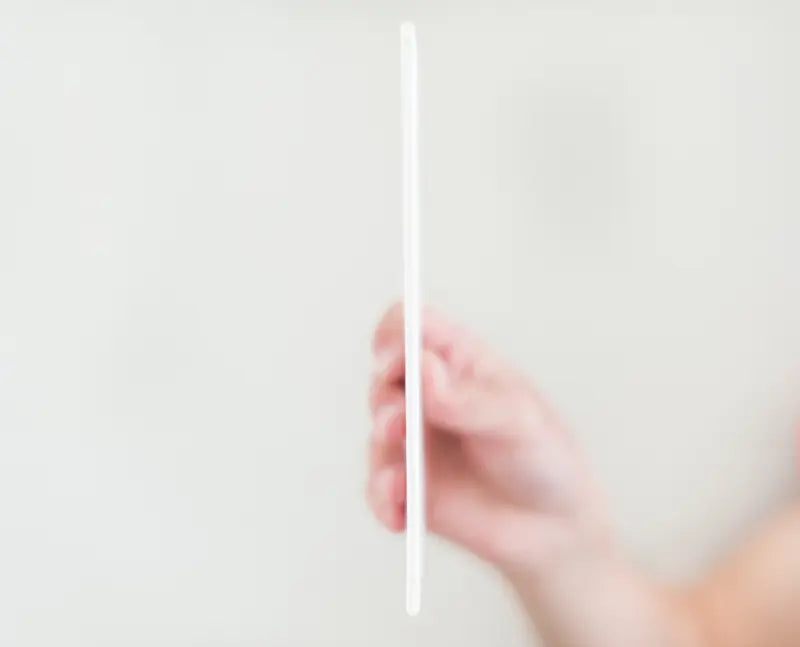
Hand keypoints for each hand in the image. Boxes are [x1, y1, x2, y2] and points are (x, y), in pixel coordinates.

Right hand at [366, 303, 611, 574]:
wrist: (555, 528)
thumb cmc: (546, 458)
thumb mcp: (518, 421)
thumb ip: (468, 398)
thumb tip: (423, 367)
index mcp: (458, 361)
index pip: (410, 325)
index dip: (394, 334)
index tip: (395, 360)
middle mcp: (429, 395)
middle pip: (384, 377)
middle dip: (384, 399)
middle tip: (400, 424)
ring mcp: (415, 439)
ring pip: (377, 432)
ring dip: (382, 453)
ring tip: (401, 479)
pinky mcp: (408, 484)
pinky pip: (378, 486)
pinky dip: (383, 498)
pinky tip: (400, 512)